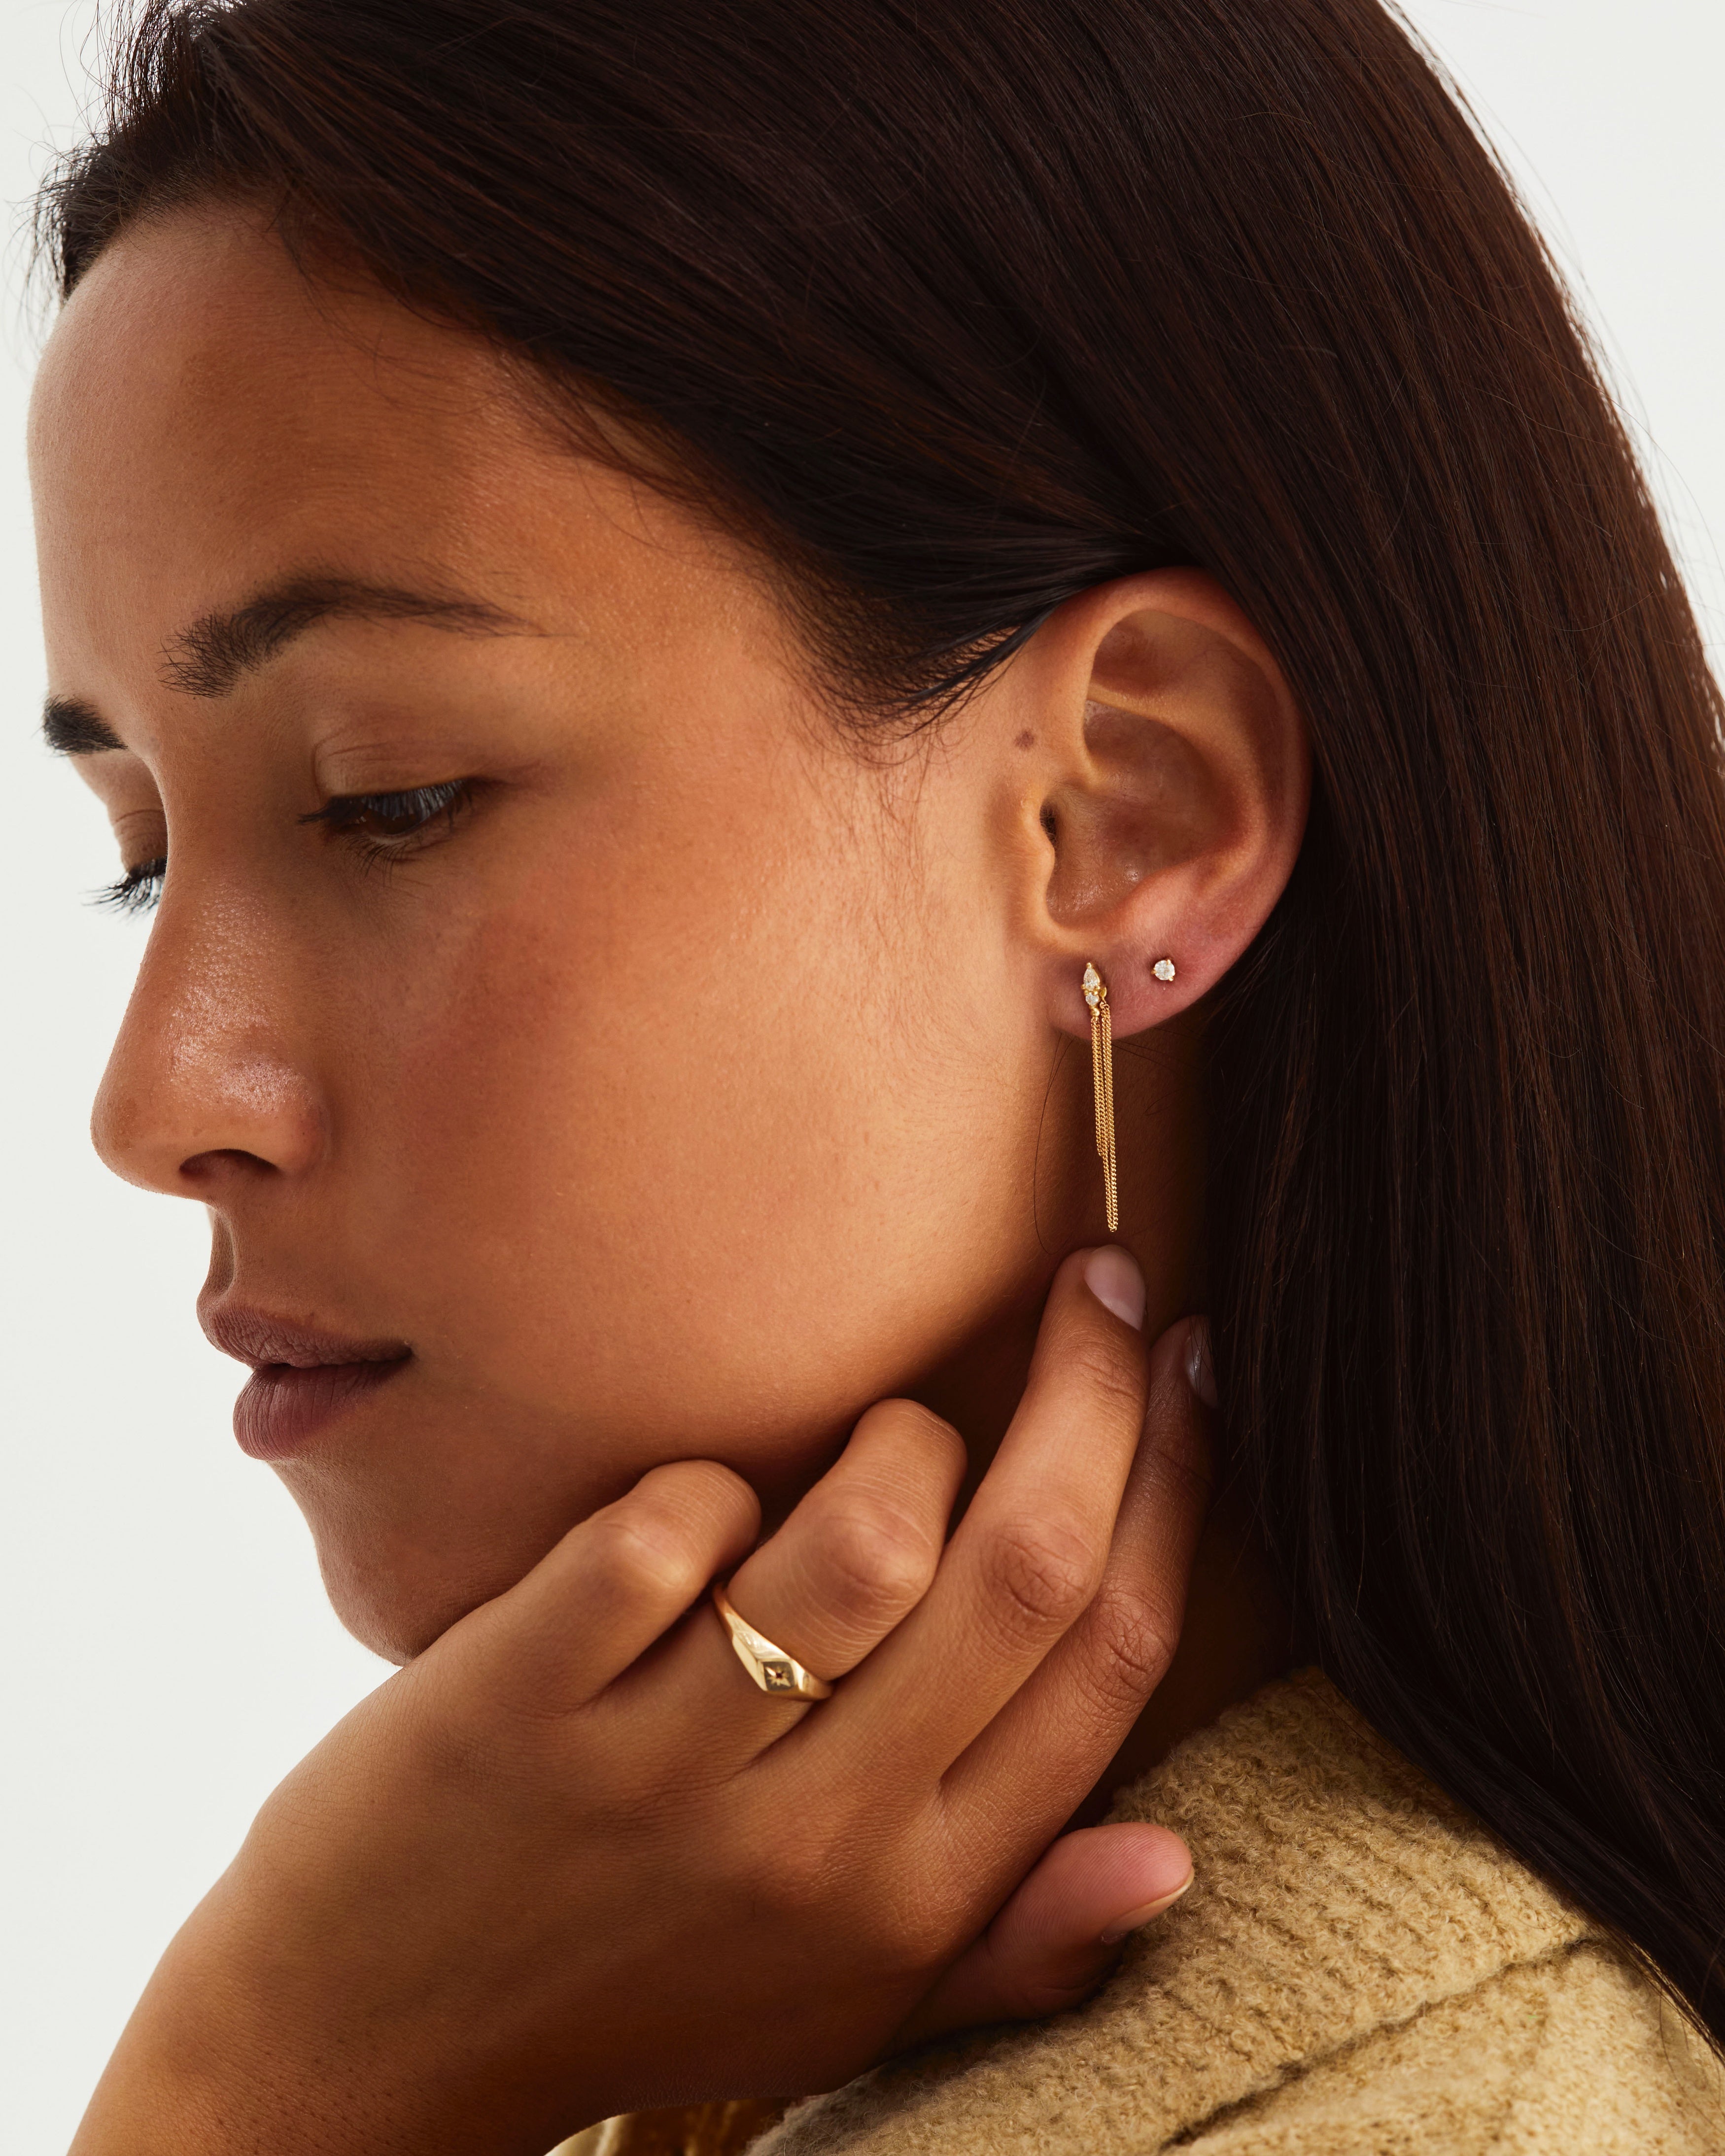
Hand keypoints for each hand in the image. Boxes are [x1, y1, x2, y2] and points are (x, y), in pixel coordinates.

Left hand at [72, 1250, 1211, 2155]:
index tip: (1192, 1363)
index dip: (1177, 1484)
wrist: (362, 2052)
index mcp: (917, 1895)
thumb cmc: (631, 1997)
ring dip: (896, 1437)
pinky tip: (691, 1506)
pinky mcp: (521, 1704)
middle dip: (1093, 1392)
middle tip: (1099, 1280)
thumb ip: (1013, 1935)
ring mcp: (666, 1768)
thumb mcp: (844, 2007)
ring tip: (881, 1421)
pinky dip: (696, 1485)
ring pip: (864, 1535)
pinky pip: (662, 1529)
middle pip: (1022, 1568)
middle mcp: (818, 1837)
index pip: (1110, 1657)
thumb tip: (1173, 1855)